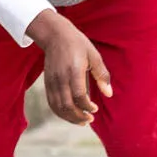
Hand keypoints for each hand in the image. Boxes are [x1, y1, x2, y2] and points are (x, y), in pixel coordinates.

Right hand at [27, 9, 112, 126]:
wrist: (55, 35)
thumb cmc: (78, 44)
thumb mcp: (94, 56)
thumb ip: (102, 75)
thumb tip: (109, 94)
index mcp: (74, 71)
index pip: (78, 96)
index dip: (87, 107)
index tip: (95, 109)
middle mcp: (60, 78)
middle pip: (66, 105)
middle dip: (78, 116)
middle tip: (89, 120)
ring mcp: (52, 81)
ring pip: (58, 106)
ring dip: (69, 117)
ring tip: (81, 121)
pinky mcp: (47, 83)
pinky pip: (51, 102)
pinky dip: (60, 112)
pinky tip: (69, 114)